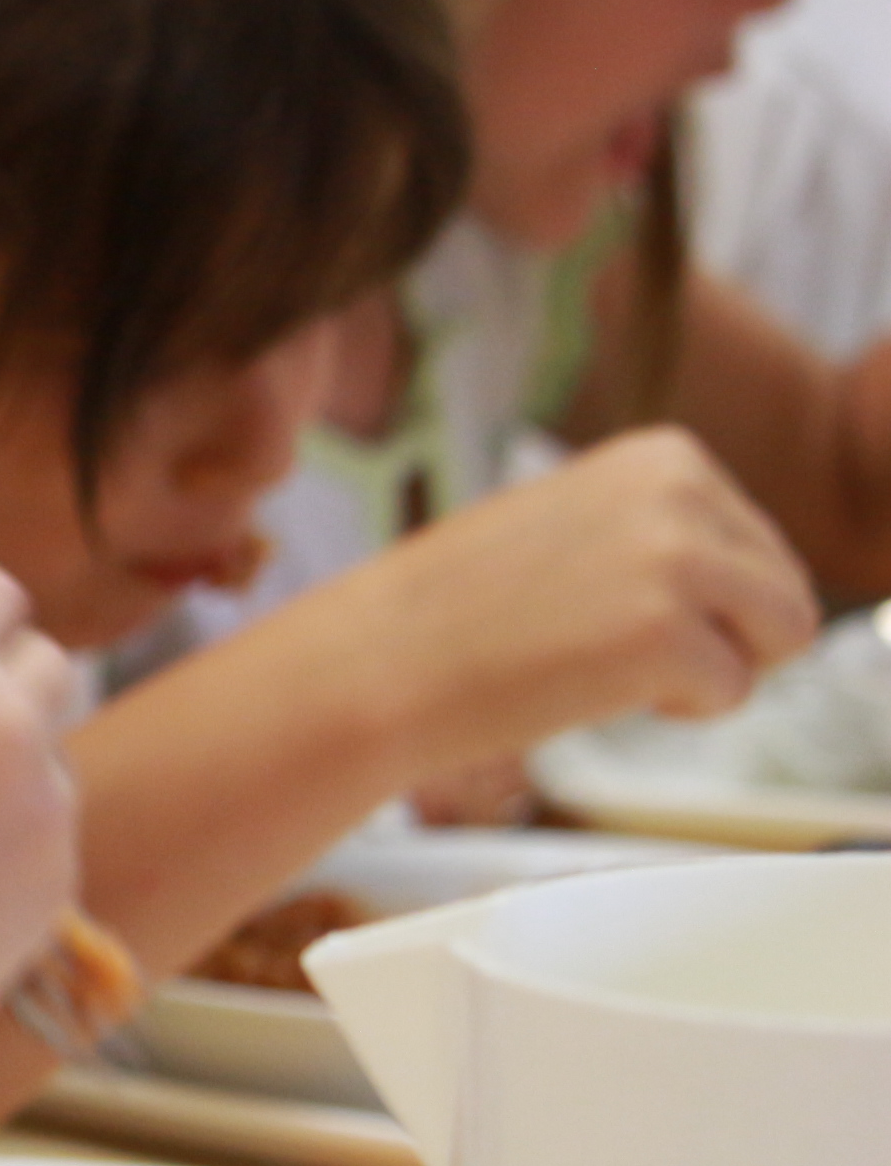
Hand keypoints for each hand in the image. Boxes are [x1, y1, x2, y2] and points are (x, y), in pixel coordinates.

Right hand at [338, 426, 816, 778]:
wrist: (378, 661)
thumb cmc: (464, 608)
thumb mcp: (577, 522)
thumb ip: (662, 529)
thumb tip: (746, 577)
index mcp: (663, 454)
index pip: (762, 546)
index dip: (703, 600)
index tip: (614, 604)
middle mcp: (679, 490)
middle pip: (787, 594)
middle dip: (722, 637)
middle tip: (615, 644)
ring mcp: (676, 558)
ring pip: (783, 637)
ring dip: (712, 670)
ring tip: (616, 664)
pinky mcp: (667, 633)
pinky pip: (734, 693)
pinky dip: (676, 710)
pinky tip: (595, 687)